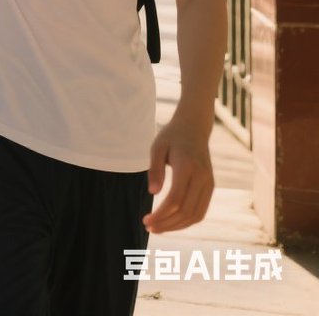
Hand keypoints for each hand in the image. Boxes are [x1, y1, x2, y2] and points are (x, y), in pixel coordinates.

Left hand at [144, 117, 213, 232]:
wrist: (194, 128)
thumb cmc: (171, 136)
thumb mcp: (157, 146)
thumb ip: (154, 169)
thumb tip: (152, 193)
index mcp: (187, 166)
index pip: (175, 199)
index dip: (161, 214)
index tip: (146, 220)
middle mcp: (202, 177)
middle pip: (186, 211)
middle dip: (167, 223)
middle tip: (149, 227)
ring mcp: (209, 184)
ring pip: (196, 215)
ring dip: (177, 226)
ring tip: (158, 228)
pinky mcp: (210, 188)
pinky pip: (200, 211)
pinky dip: (187, 221)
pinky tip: (171, 222)